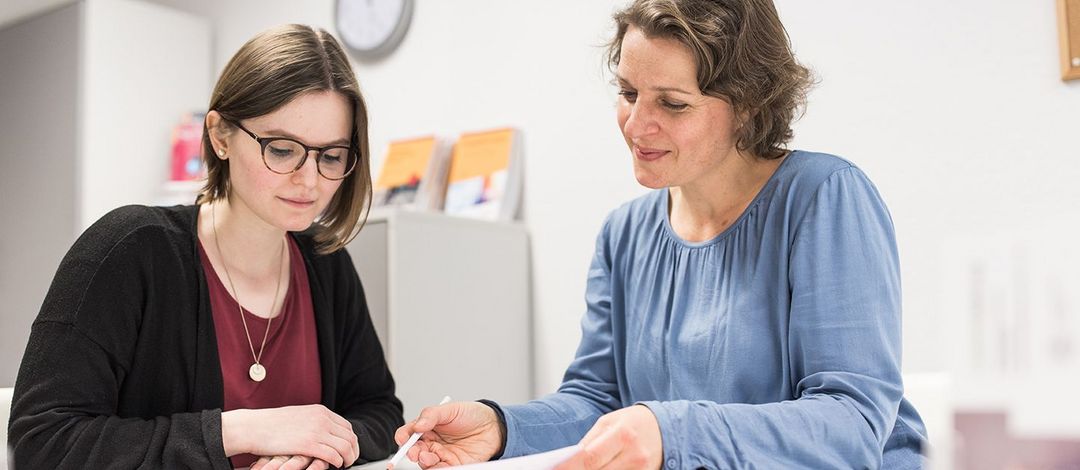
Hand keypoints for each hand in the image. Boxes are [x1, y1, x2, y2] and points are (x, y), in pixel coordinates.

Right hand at [221, 405, 359, 467]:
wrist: (254, 427)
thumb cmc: (272, 424)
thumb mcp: (298, 416)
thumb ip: (313, 421)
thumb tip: (322, 430)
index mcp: (320, 411)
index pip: (346, 426)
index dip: (350, 440)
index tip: (348, 449)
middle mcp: (322, 419)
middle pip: (350, 436)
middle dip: (353, 450)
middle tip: (350, 460)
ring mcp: (317, 431)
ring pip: (345, 447)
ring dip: (348, 458)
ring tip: (344, 465)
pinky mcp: (309, 445)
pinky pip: (333, 455)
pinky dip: (337, 462)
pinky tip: (334, 466)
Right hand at [394, 401, 503, 467]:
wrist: (494, 426)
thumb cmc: (472, 415)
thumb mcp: (450, 409)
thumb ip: (431, 415)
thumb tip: (417, 426)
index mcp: (428, 428)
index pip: (409, 433)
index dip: (403, 437)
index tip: (402, 438)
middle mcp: (433, 443)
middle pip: (414, 450)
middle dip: (411, 452)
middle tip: (414, 451)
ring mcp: (442, 455)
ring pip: (426, 463)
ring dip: (423, 462)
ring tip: (428, 457)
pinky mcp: (453, 465)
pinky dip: (437, 469)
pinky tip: (439, 465)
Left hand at [554, 405, 662, 469]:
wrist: (664, 428)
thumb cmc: (631, 423)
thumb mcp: (609, 423)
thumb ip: (590, 441)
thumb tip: (571, 460)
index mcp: (622, 434)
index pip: (590, 457)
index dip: (571, 466)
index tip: (556, 469)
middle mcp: (634, 454)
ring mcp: (642, 469)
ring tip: (583, 469)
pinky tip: (601, 469)